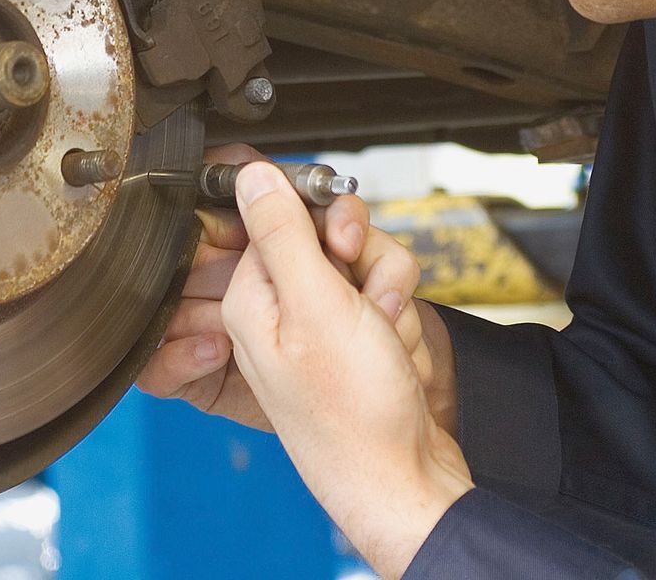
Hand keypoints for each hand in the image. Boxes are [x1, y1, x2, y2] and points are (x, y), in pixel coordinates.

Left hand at [136, 145, 425, 431]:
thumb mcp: (316, 307)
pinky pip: (388, 301)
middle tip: (371, 294)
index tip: (343, 243)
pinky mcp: (359, 342)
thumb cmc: (354, 410)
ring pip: (368, 265)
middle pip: (330, 237)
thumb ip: (281, 235)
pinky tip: (399, 359)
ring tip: (388, 339)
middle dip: (367, 262)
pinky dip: (404, 324)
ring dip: (392, 294)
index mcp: (252, 300)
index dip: (322, 222)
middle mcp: (282, 311)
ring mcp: (323, 328)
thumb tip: (249, 174)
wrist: (405, 480)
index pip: (280, 219)